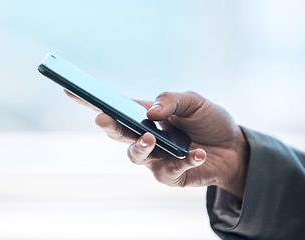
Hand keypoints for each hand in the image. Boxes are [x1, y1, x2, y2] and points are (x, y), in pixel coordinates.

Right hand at [64, 90, 248, 198]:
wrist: (234, 148)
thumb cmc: (209, 121)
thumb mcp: (194, 102)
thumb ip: (171, 100)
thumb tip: (150, 111)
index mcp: (145, 116)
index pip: (114, 107)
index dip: (91, 101)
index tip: (70, 90)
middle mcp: (144, 137)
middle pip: (117, 133)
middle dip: (108, 125)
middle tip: (102, 117)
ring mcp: (154, 158)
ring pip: (135, 155)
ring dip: (140, 145)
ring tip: (151, 137)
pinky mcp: (169, 175)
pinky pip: (169, 170)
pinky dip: (183, 161)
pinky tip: (197, 153)